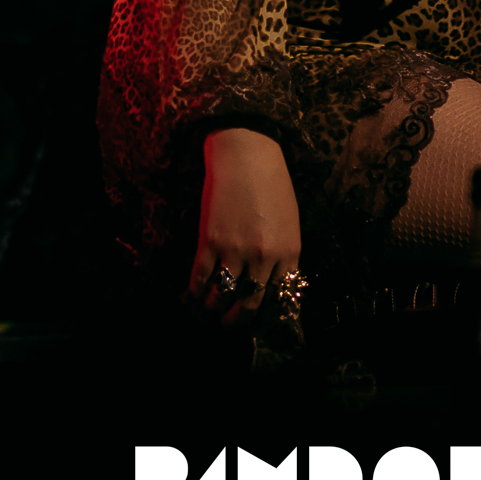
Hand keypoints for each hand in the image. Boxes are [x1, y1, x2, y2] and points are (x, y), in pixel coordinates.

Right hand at [187, 127, 301, 328]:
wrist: (247, 154)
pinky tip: (191, 298)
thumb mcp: (289, 222)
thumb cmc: (272, 184)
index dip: (265, 318)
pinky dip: (194, 294)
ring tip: (207, 314)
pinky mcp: (211, 241)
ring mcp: (236, 250)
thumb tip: (275, 287)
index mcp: (289, 252)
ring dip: (212, 312)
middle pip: (250, 305)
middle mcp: (264, 256)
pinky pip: (201, 278)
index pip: (279, 300)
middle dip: (237, 322)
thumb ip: (284, 256)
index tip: (255, 324)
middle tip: (228, 325)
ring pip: (222, 297)